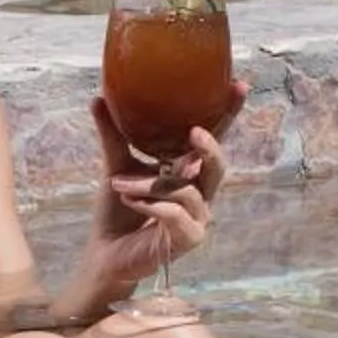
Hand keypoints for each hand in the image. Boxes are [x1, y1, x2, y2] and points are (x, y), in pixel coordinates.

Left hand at [91, 84, 238, 277]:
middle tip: (194, 131)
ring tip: (119, 183)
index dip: (229, 115)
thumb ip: (113, 134)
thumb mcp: (116, 166)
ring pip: (186, 190)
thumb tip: (98, 98)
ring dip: (150, 184)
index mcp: (189, 172)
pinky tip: (129, 200)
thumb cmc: (118, 210)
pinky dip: (150, 204)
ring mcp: (198, 218)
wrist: (105, 251)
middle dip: (209, 147)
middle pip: (217, 166)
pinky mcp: (188, 239)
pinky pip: (175, 214)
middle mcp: (200, 193)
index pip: (215, 140)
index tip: (239, 86)